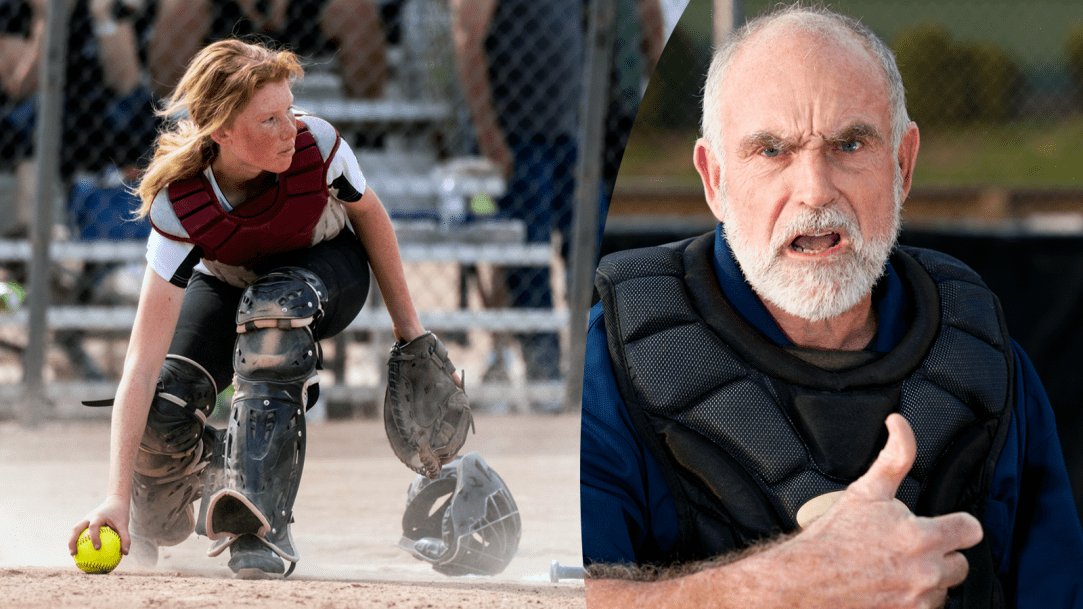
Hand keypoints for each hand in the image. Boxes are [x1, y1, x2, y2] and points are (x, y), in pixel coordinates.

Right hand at [69, 495, 130, 556]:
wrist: (115, 501)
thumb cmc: (120, 513)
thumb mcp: (124, 524)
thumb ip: (125, 537)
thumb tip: (125, 553)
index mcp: (99, 516)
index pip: (94, 526)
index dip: (94, 537)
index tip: (97, 548)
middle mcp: (89, 517)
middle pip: (76, 528)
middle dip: (72, 541)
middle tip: (73, 554)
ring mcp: (85, 519)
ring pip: (75, 530)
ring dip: (72, 541)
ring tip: (73, 555)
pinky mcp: (85, 522)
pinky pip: (79, 532)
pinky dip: (77, 540)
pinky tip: (80, 552)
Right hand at [790, 414, 983, 607]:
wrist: (803, 582)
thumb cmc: (832, 539)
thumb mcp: (865, 491)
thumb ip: (894, 456)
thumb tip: (899, 424)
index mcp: (921, 537)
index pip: (970, 530)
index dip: (957, 525)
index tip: (945, 526)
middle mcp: (925, 573)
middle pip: (959, 565)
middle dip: (939, 555)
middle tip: (908, 549)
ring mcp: (917, 601)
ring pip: (942, 590)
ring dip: (926, 582)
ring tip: (894, 569)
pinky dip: (911, 601)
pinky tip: (888, 588)